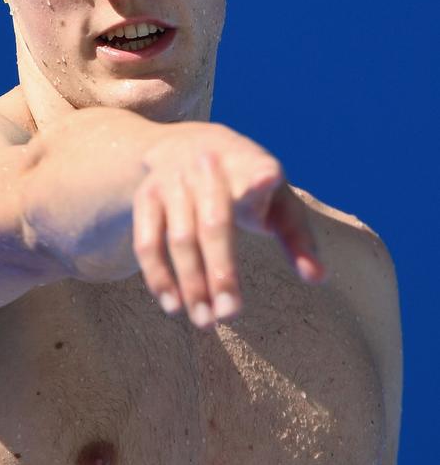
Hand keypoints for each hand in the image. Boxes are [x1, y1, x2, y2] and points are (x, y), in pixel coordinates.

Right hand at [131, 122, 326, 328]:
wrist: (185, 144)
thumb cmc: (245, 183)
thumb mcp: (276, 199)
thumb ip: (298, 238)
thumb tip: (318, 279)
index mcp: (247, 163)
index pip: (256, 171)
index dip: (259, 179)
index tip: (267, 178)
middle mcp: (207, 168)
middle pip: (214, 223)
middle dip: (221, 271)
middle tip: (230, 314)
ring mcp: (172, 181)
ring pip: (180, 239)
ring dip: (192, 284)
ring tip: (205, 321)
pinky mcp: (146, 197)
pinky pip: (148, 242)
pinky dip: (158, 276)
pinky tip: (173, 305)